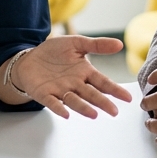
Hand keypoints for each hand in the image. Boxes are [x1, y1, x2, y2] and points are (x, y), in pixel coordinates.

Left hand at [12, 35, 132, 117]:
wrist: (29, 58)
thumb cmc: (54, 52)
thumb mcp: (76, 43)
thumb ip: (97, 45)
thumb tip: (120, 44)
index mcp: (84, 73)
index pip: (103, 82)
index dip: (114, 89)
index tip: (127, 97)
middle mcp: (75, 85)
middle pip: (91, 94)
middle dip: (102, 103)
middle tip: (114, 112)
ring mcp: (60, 91)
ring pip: (74, 101)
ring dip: (83, 108)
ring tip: (94, 114)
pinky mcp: (44, 94)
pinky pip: (53, 103)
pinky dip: (59, 108)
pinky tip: (66, 114)